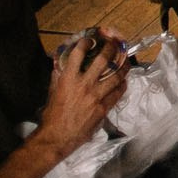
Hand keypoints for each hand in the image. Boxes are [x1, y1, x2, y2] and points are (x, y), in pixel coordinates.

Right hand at [38, 30, 128, 158]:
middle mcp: (84, 84)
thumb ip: (58, 77)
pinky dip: (122, 85)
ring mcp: (96, 96)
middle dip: (111, 48)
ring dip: (122, 66)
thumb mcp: (52, 92)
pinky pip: (117, 93)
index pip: (77, 54)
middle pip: (103, 60)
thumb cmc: (51, 115)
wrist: (56, 137)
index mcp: (68, 79)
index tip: (90, 39)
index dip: (85, 43)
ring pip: (115, 76)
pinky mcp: (103, 108)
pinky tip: (124, 81)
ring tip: (126, 60)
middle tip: (115, 42)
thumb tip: (62, 65)